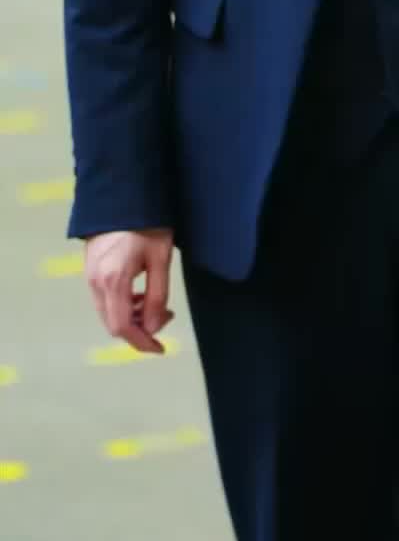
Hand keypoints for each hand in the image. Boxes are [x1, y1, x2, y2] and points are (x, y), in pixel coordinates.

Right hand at [85, 229, 174, 355]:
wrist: (124, 192)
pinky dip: (123, 303)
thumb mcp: (160, 259)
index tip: (160, 349)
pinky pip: (104, 298)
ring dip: (133, 315)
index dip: (142, 343)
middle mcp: (95, 281)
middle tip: (166, 316)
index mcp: (113, 280)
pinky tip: (142, 291)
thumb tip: (155, 327)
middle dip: (140, 329)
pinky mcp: (90, 267)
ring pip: (108, 311)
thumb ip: (158, 296)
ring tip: (157, 301)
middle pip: (113, 323)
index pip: (123, 327)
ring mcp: (89, 274)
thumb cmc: (148, 222)